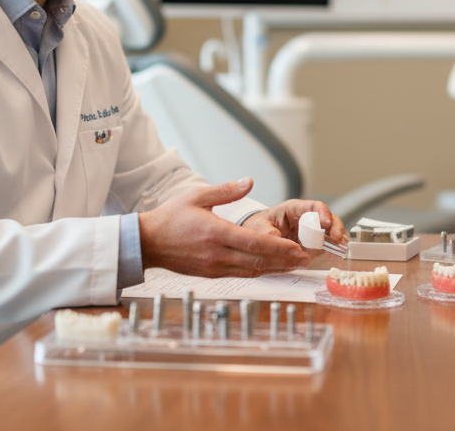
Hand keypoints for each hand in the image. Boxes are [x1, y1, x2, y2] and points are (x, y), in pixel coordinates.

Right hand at [139, 178, 310, 277]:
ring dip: (275, 269)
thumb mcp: (197, 196)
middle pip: (259, 261)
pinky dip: (259, 271)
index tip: (298, 249)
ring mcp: (214, 267)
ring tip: (295, 264)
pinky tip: (271, 267)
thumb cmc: (170, 218)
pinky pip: (241, 274)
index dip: (280, 248)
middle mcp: (217, 254)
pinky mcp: (211, 274)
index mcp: (216, 233)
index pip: (255, 243)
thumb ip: (226, 190)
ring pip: (252, 271)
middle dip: (285, 261)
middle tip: (306, 259)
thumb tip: (249, 181)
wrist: (147, 242)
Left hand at [243, 199, 348, 249]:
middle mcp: (306, 219)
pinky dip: (334, 250)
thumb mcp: (257, 226)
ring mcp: (311, 233)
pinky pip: (326, 246)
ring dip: (338, 239)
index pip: (313, 206)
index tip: (326, 222)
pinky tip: (338, 255)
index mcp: (294, 210)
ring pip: (330, 232)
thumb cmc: (257, 226)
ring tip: (343, 247)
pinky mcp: (312, 245)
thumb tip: (275, 238)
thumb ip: (265, 231)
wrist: (255, 238)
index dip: (322, 212)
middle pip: (327, 218)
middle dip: (335, 227)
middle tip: (337, 238)